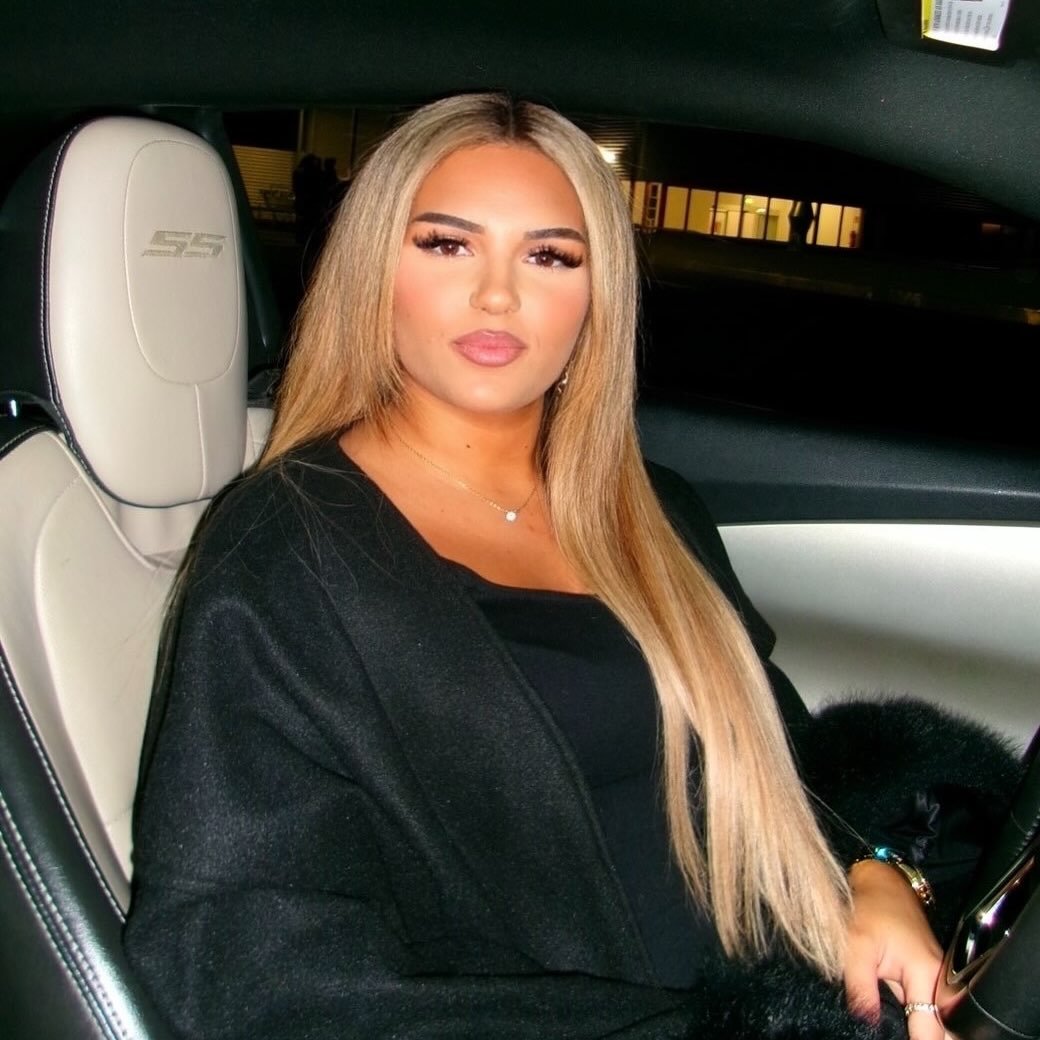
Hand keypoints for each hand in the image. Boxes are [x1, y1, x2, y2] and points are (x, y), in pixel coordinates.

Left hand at [843, 859, 949, 1039]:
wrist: (883, 883)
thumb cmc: (870, 908)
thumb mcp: (856, 944)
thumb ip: (861, 987)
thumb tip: (868, 1024)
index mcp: (928, 974)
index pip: (931, 1030)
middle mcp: (940, 981)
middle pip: (941, 1030)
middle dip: (923, 1036)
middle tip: (891, 1031)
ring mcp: (937, 982)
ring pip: (936, 1022)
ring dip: (920, 1029)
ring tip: (899, 1024)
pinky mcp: (929, 981)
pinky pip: (929, 1011)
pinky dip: (919, 1020)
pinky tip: (905, 1024)